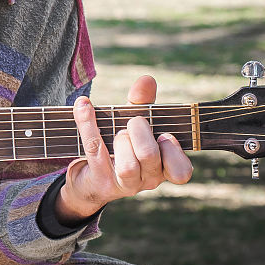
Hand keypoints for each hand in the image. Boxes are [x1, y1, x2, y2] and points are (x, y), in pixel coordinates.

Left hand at [55, 75, 192, 223]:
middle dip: (140, 132)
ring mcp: (124, 184)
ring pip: (127, 165)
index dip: (174, 152)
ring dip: (120, 140)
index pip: (181, 172)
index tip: (164, 135)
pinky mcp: (100, 182)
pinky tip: (83, 104)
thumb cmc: (121, 146)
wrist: (89, 177)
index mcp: (164, 168)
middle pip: (150, 156)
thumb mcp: (135, 124)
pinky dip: (88, 123)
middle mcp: (147, 180)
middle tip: (133, 123)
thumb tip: (147, 79)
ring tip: (117, 132)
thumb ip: (143, 103)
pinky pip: (95, 150)